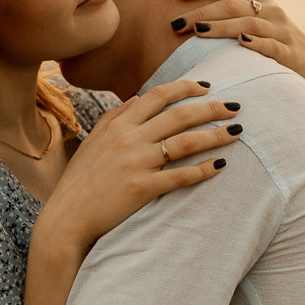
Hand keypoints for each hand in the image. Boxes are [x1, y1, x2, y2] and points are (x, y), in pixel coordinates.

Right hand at [36, 79, 239, 257]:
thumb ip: (115, 117)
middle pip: (179, 115)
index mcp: (118, 124)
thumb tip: (137, 98)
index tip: (207, 87)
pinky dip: (203, 170)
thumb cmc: (82, 179)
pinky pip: (180, 176)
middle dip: (211, 108)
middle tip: (235, 107)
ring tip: (237, 132)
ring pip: (185, 142)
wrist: (67, 217)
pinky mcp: (142, 188)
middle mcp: (129, 139)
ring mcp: (136, 163)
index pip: (158, 96)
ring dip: (215, 136)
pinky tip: (221, 165)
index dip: (186, 87)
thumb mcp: (94, 141)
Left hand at [175, 0, 304, 120]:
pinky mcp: (290, 55)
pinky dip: (256, 43)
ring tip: (197, 32)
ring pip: (248, 24)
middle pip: (233, 5)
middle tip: (176, 23)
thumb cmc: (283, 34)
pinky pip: (272, 46)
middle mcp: (272, 11)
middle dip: (202, 12)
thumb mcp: (270, 3)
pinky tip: (240, 43)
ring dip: (221, 28)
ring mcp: (282, 32)